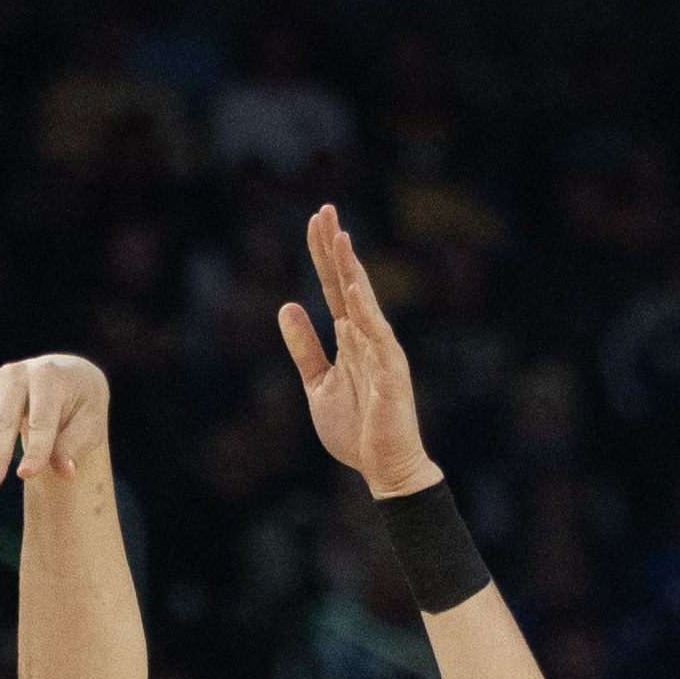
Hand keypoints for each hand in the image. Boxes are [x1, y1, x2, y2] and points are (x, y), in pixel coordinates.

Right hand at [0, 353, 109, 492]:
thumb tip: (65, 472)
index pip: (41, 421)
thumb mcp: (90, 423)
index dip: (36, 449)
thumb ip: (74, 446)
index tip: (27, 475)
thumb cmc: (80, 406)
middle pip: (5, 419)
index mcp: (50, 379)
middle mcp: (19, 375)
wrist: (69, 377)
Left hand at [277, 205, 440, 499]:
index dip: (324, 256)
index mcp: (351, 339)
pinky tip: (355, 289)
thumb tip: (287, 306)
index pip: (336, 287)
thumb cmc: (355, 430)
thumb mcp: (317, 384)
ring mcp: (382, 353)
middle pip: (350, 283)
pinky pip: (378, 338)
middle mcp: (368, 337)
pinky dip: (366, 313)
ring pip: (365, 301)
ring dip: (351, 269)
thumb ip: (304, 348)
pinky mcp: (391, 375)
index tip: (315, 221)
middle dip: (336, 248)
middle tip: (325, 209)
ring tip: (338, 236)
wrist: (385, 469)